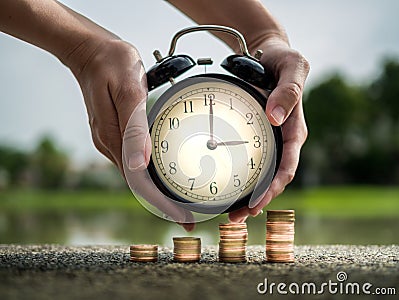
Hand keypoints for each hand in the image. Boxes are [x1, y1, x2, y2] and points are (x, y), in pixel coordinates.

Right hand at [69, 38, 194, 230]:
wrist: (90, 51)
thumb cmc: (112, 63)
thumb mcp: (128, 90)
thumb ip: (134, 127)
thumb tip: (140, 165)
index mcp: (113, 138)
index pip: (139, 183)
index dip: (161, 204)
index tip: (183, 218)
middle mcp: (110, 145)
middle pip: (139, 185)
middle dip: (164, 206)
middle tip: (190, 219)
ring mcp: (111, 141)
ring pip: (137, 176)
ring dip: (158, 193)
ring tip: (182, 205)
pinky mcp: (114, 134)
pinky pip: (134, 162)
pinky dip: (151, 176)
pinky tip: (164, 177)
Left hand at [229, 39, 309, 221]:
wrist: (271, 55)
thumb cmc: (284, 60)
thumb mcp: (293, 67)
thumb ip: (288, 90)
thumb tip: (275, 116)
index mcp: (294, 130)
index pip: (287, 166)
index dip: (274, 187)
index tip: (258, 201)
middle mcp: (283, 140)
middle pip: (274, 179)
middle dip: (258, 200)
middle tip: (237, 217)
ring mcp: (270, 140)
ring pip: (262, 175)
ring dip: (248, 197)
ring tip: (231, 214)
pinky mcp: (257, 137)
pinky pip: (251, 162)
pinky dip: (242, 179)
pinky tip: (228, 190)